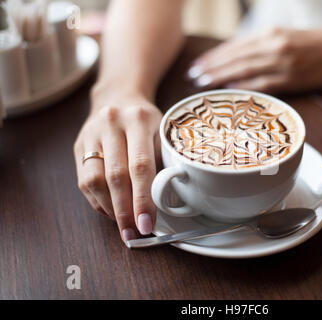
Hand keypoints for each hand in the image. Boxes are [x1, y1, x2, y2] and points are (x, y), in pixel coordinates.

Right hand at [74, 90, 161, 242]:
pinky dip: (99, 202)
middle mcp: (111, 124)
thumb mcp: (162, 131)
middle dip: (125, 211)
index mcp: (138, 119)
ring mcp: (90, 134)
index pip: (141, 166)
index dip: (143, 199)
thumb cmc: (146, 120)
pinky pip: (84, 181)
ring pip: (95, 181)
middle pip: (116, 177)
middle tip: (134, 235)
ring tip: (124, 226)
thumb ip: (164, 161)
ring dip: (110, 209)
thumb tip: (165, 201)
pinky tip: (112, 211)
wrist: (117, 96)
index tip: (147, 224)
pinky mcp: (78, 146)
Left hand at [187, 28, 321, 92]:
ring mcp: (282, 62)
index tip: (197, 64)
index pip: (235, 45)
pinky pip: (261, 84)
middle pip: (234, 57)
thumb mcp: (287, 36)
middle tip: (192, 77)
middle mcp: (273, 44)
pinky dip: (243, 88)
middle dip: (211, 67)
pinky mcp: (291, 78)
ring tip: (202, 84)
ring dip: (220, 77)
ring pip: (243, 70)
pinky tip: (228, 92)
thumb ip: (263, 45)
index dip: (214, 56)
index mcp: (271, 33)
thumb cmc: (316, 44)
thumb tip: (238, 58)